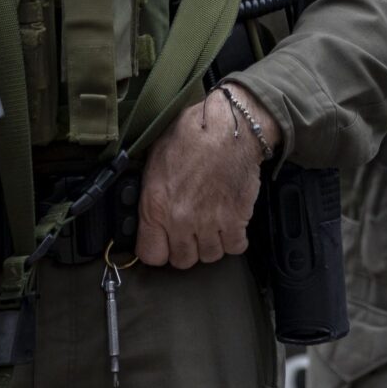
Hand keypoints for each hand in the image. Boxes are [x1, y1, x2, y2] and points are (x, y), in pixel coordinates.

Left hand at [136, 87, 269, 268]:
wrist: (229, 127)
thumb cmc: (191, 135)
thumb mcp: (155, 163)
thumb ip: (151, 197)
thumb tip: (150, 218)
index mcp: (156, 206)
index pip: (151, 255)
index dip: (158, 250)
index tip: (164, 243)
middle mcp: (181, 220)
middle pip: (182, 260)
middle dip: (186, 247)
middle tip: (191, 230)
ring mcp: (210, 223)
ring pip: (210, 256)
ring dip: (211, 243)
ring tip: (211, 223)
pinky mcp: (237, 220)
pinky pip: (235, 247)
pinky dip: (234, 239)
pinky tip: (230, 223)